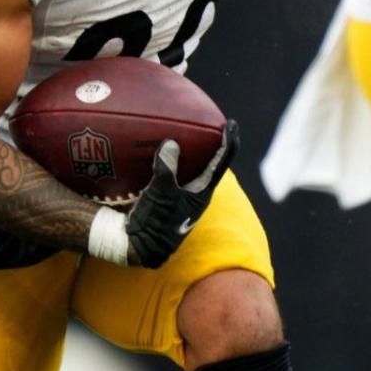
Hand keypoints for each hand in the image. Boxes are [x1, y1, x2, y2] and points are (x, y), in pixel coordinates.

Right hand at [123, 121, 239, 268]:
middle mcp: (195, 193)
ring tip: (183, 132)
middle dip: (208, 143)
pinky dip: (169, 161)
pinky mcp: (166, 198)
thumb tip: (172, 143)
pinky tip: (157, 151)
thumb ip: (167, 168)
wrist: (140, 247)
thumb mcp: (161, 195)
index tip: (230, 123)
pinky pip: (172, 173)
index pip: (222, 162)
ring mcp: (181, 196)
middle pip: (209, 163)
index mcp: (202, 192)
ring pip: (190, 168)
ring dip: (189, 152)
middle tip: (205, 123)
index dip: (228, 141)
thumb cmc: (155, 223)